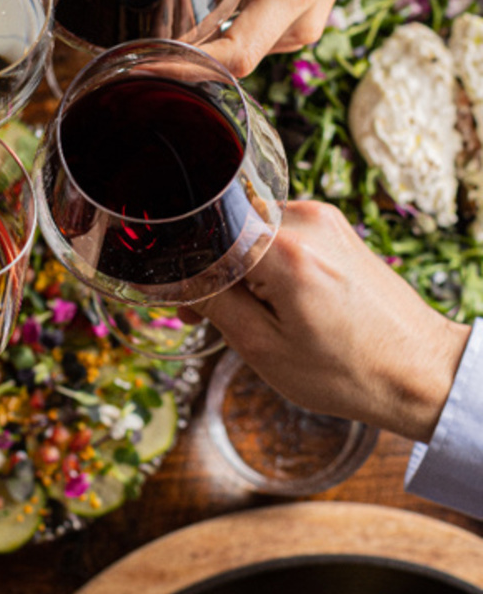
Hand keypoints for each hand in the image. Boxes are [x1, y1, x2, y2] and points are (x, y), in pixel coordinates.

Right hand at [192, 200, 470, 442]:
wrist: (424, 373)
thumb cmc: (351, 372)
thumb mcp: (264, 348)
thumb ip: (211, 303)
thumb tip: (170, 279)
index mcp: (285, 250)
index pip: (204, 236)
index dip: (181, 268)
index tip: (175, 299)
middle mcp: (307, 220)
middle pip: (225, 229)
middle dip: (208, 269)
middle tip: (204, 316)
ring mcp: (325, 220)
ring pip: (248, 230)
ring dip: (235, 266)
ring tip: (242, 314)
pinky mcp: (335, 228)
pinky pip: (277, 234)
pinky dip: (262, 262)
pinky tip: (268, 300)